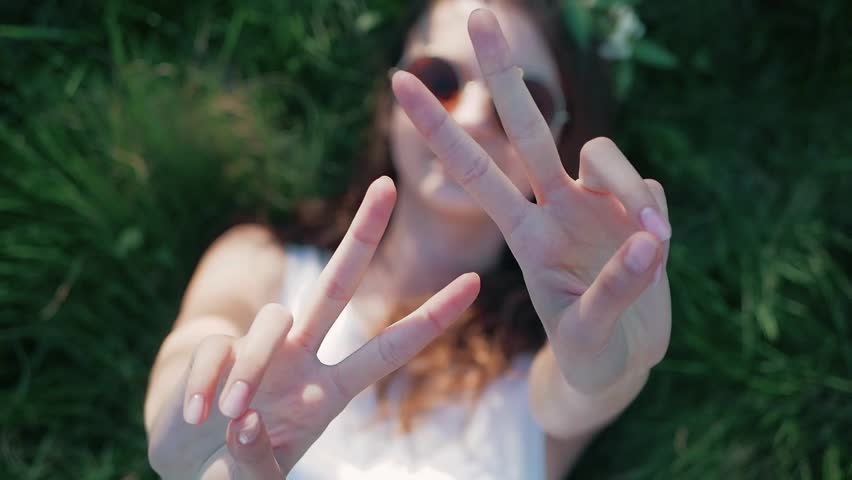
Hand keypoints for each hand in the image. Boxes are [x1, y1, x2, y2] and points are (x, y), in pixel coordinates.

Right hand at [183, 177, 480, 473]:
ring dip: (252, 366)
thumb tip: (246, 421)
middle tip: (387, 184)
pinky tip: (199, 413)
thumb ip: (256, 459)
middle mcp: (303, 360)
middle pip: (338, 284)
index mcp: (331, 392)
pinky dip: (207, 381)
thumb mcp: (255, 477)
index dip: (431, 317)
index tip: (475, 282)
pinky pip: (217, 348)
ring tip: (231, 416)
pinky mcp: (216, 348)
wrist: (189, 463)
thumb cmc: (235, 470)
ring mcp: (262, 351)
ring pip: (275, 319)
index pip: (389, 349)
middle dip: (363, 235)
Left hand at [391, 9, 670, 393]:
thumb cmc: (587, 352)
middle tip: (479, 12)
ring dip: (629, 189)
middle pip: (527, 127)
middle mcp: (555, 207)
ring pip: (607, 154)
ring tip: (652, 243)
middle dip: (504, 73)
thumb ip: (615, 288)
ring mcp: (597, 205)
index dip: (438, 127)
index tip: (400, 81)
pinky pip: (648, 189)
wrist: (619, 364)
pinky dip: (656, 213)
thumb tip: (648, 238)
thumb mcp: (588, 332)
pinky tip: (656, 251)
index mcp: (523, 233)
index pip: (474, 169)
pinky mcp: (637, 211)